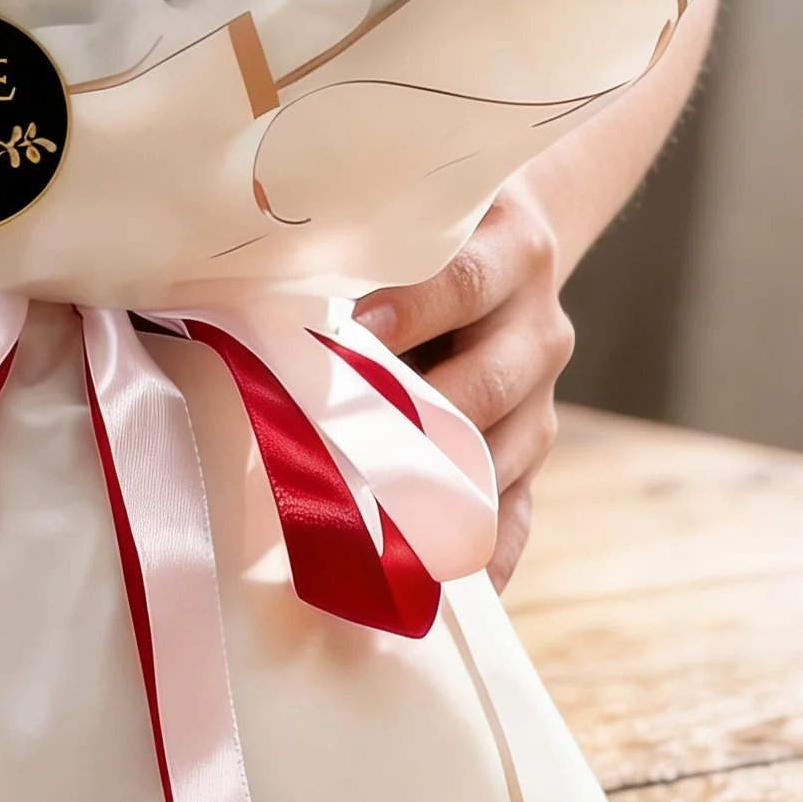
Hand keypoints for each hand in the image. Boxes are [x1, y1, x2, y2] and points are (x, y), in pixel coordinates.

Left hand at [355, 171, 573, 588]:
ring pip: (503, 456)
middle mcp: (539, 326)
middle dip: (414, 419)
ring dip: (437, 494)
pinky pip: (520, 514)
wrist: (516, 241)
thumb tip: (259, 281)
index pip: (463, 282)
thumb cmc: (430, 227)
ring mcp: (544, 397)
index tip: (353, 333)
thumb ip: (361, 241)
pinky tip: (441, 590)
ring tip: (369, 525)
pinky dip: (485, 556)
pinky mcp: (533, 449)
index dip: (409, 310)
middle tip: (341, 445)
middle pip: (486, 382)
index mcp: (512, 249)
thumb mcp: (415, 211)